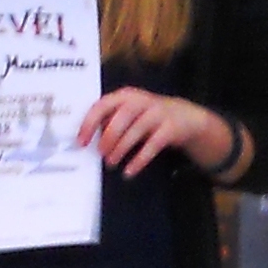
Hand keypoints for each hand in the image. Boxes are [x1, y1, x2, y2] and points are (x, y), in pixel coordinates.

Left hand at [79, 87, 233, 174]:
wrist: (185, 117)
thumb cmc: (147, 116)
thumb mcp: (128, 113)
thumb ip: (109, 121)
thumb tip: (87, 138)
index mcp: (125, 96)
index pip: (102, 105)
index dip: (90, 123)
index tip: (82, 141)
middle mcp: (141, 101)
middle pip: (121, 116)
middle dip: (108, 136)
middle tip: (100, 153)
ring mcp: (158, 113)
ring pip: (136, 130)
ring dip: (121, 148)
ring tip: (111, 162)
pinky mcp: (171, 128)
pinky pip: (153, 145)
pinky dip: (139, 160)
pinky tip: (130, 170)